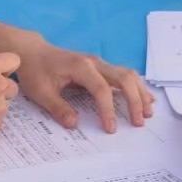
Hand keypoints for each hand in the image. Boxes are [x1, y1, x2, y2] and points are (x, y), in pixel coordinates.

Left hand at [14, 39, 153, 131]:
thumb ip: (58, 108)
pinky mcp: (101, 67)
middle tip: (139, 122)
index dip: (108, 110)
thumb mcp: (40, 92)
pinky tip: (145, 100)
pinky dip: (136, 88)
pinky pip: (124, 75)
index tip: (110, 129)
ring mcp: (100, 63)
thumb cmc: (36, 70)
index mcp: (80, 66)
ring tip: (148, 113)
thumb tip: (74, 124)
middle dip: (134, 100)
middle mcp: (94, 62)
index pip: (101, 89)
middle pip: (124, 78)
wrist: (33, 52)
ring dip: (140, 93)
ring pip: (128, 75)